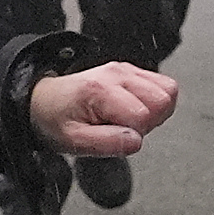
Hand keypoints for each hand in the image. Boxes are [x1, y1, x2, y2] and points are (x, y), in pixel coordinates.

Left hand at [29, 62, 181, 155]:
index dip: (136, 134)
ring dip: (155, 111)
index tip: (117, 135)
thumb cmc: (57, 119)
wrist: (45, 101)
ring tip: (129, 119)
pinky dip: (156, 102)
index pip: (144, 115)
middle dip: (150, 122)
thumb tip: (136, 142)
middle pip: (163, 100)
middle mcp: (117, 75)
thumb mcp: (74, 141)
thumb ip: (106, 144)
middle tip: (124, 128)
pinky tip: (135, 110)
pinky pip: (165, 85)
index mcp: (101, 91)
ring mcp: (126, 70)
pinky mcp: (133, 71)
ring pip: (169, 90)